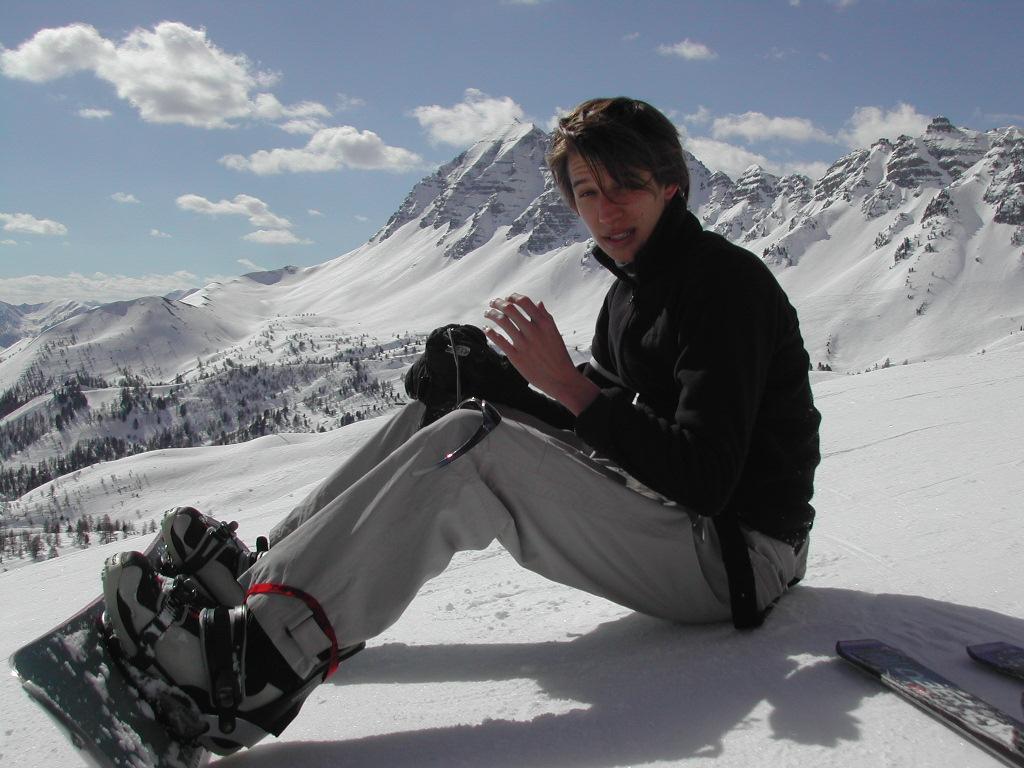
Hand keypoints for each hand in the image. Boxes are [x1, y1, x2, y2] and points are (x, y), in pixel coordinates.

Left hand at [484, 294, 598, 415]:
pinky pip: (499, 340)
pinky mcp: (516, 357)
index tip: (508, 298)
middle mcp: (533, 331)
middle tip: (493, 303)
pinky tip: (486, 329)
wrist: (561, 378)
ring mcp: (524, 344)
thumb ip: (545, 317)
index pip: (525, 302)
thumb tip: (538, 302)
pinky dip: (490, 332)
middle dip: (498, 303)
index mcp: (544, 323)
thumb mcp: (554, 333)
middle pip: (510, 309)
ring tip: (487, 313)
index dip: (513, 297)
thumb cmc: (558, 355)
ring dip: (492, 314)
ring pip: (503, 322)